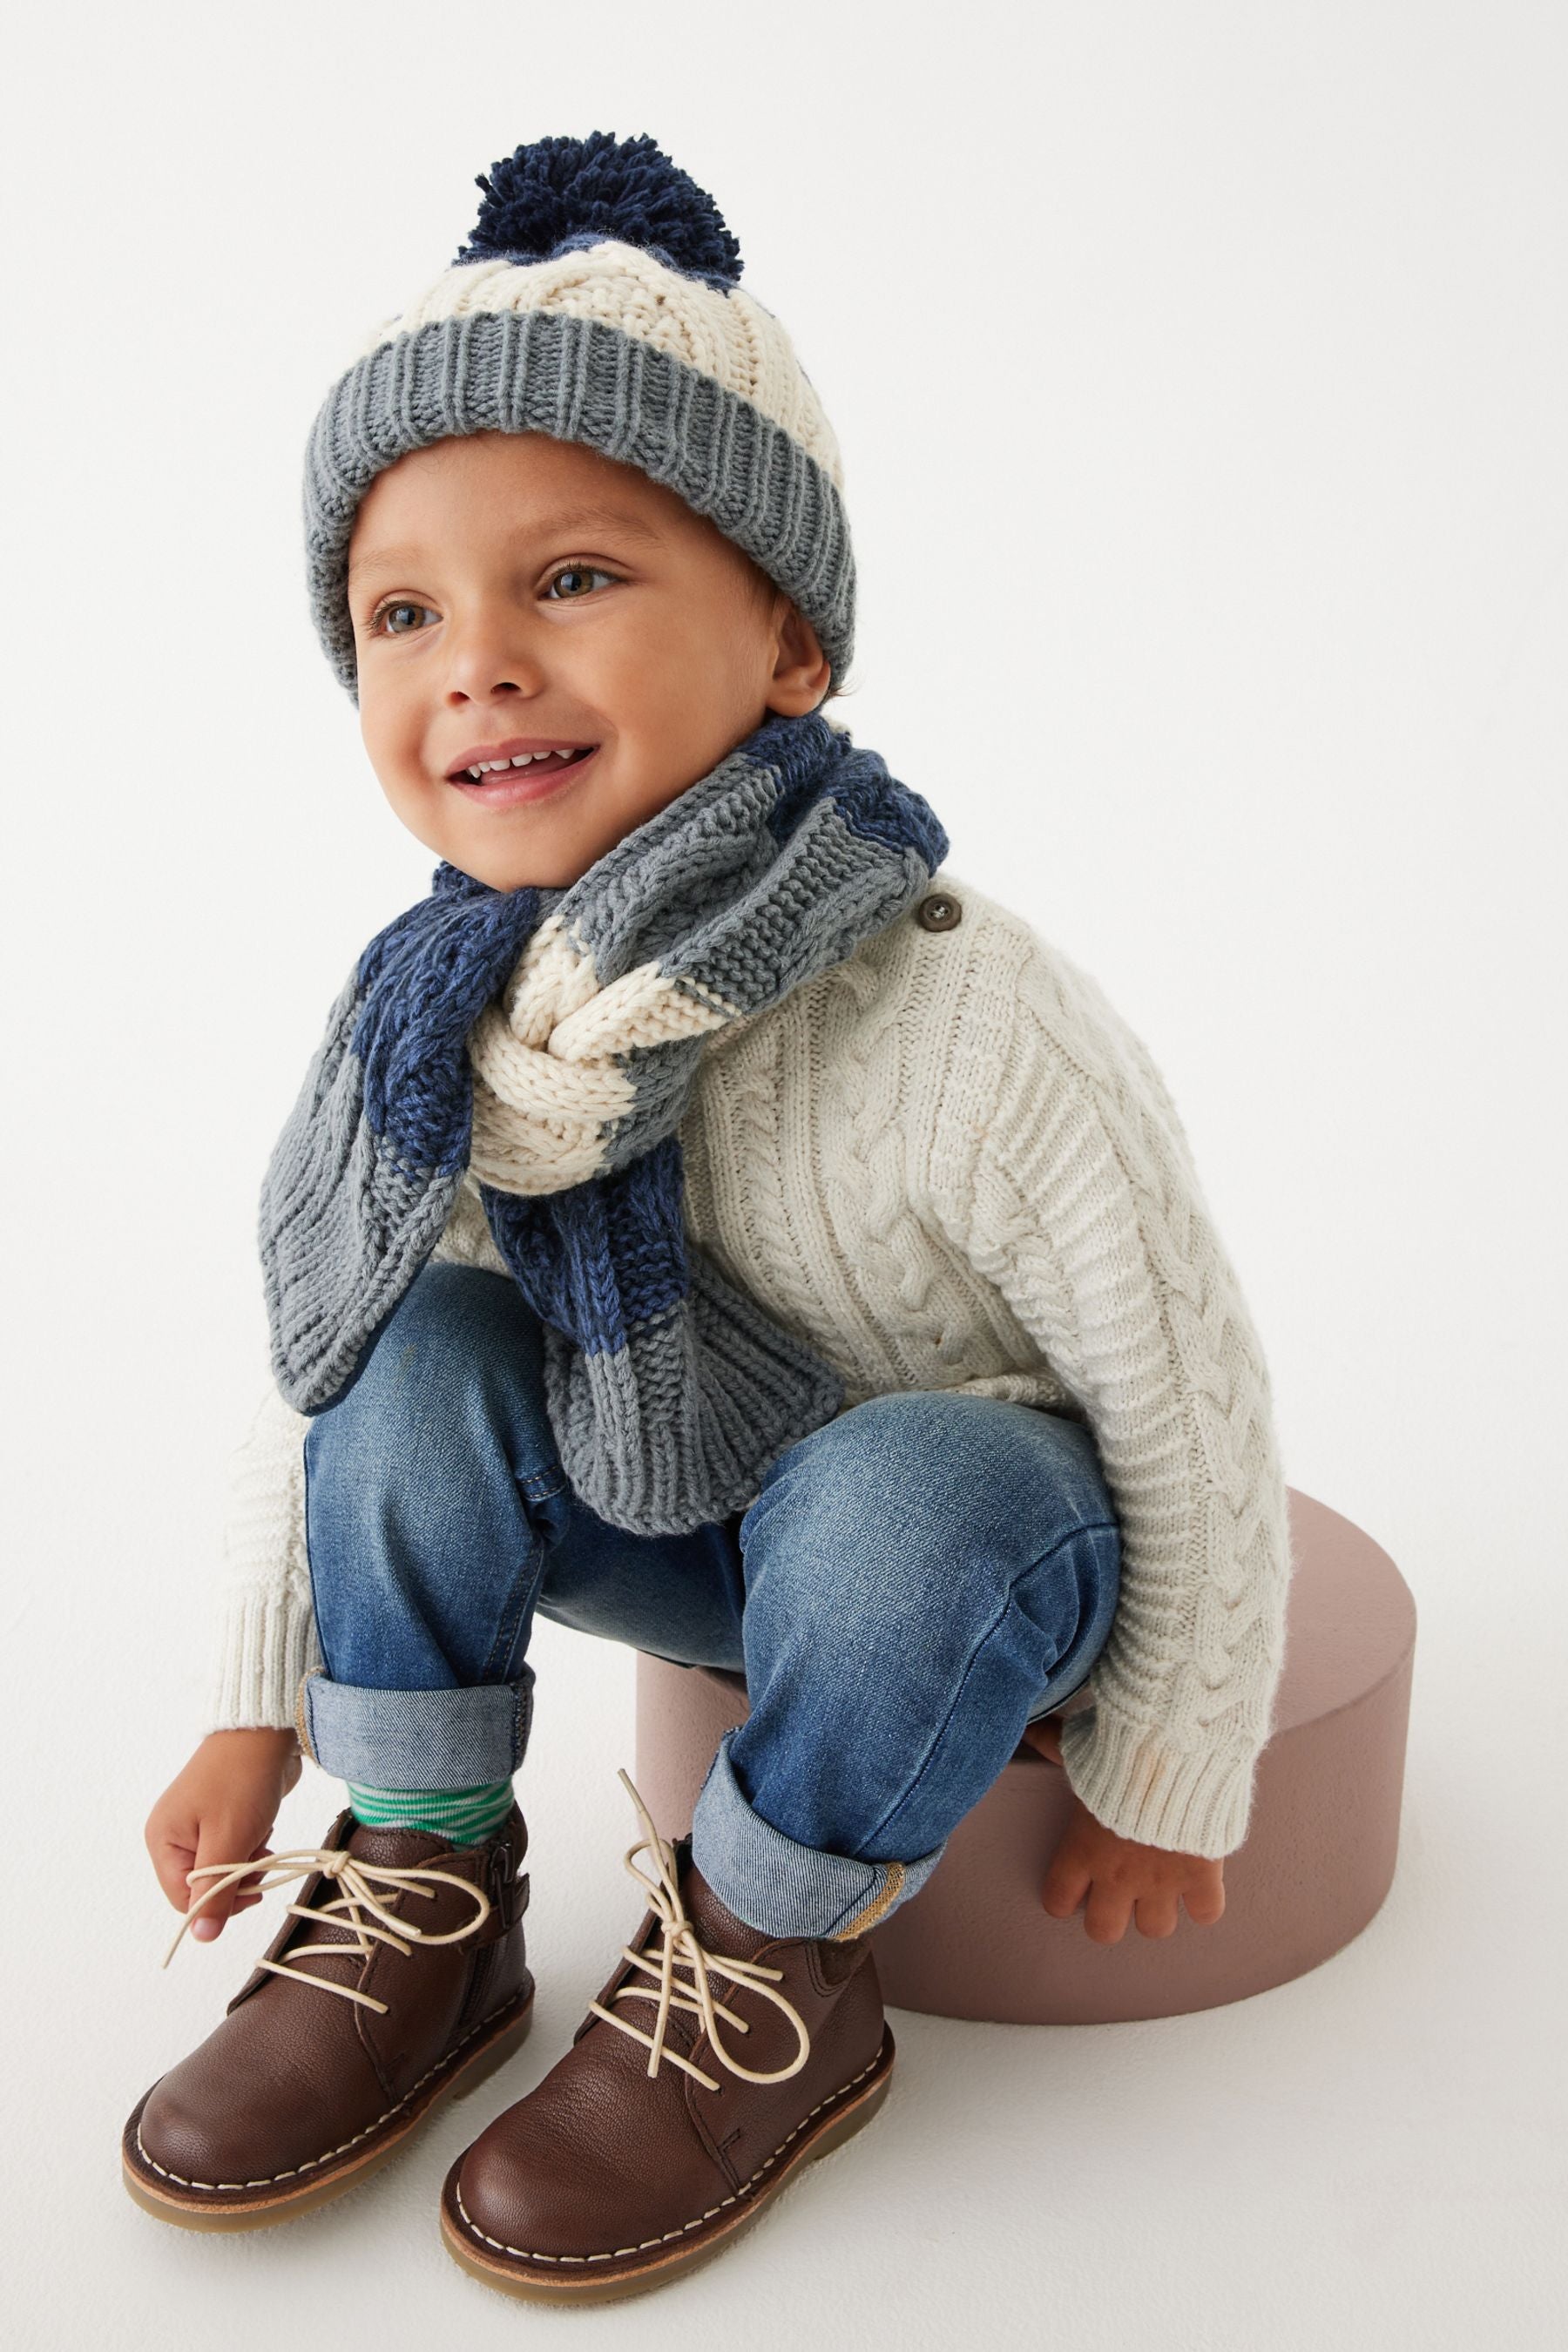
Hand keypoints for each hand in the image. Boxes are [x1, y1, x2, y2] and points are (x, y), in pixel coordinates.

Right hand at [145, 1728, 301, 1942]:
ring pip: (221, 1868)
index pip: (184, 1899)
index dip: (218, 1902)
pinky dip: (249, 1845)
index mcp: (162, 1840)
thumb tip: (201, 1937)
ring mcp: (194, 1824)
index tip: (251, 1888)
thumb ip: (214, 1891)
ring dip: (245, 1862)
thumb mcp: (228, 1841)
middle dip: (234, 1879)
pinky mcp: (217, 1816)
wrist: (264, 1731)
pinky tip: (262, 1830)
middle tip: (259, 1859)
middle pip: (202, 1885)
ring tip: (262, 1840)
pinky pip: (231, 1848)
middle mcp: (172, 1834)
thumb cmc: (241, 1782)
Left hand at [1021, 1714, 1225, 1940]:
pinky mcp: (1201, 1876)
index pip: (1058, 1900)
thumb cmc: (1122, 1747)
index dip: (1065, 1897)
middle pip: (1104, 1931)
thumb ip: (1053, 1744)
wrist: (1177, 1748)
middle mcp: (1118, 1876)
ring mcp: (1162, 1881)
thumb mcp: (1080, 1746)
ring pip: (1155, 1928)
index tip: (1074, 1885)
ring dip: (1158, 1908)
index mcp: (1082, 1849)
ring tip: (1163, 1885)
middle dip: (1110, 1915)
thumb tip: (1028, 1726)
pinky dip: (1205, 1899)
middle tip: (1120, 1892)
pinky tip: (1201, 1877)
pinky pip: (1205, 1913)